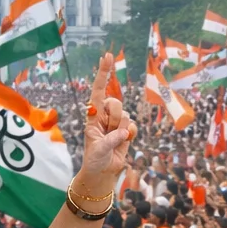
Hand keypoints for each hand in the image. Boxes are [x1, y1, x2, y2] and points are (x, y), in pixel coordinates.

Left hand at [78, 53, 134, 187]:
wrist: (104, 171)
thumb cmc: (95, 159)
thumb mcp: (98, 150)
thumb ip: (110, 140)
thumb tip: (124, 132)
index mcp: (93, 114)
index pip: (98, 89)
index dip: (103, 73)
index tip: (107, 56)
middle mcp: (105, 115)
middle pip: (115, 103)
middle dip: (114, 118)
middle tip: (107, 133)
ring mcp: (116, 122)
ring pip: (125, 115)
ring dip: (120, 130)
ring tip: (113, 141)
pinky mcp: (127, 130)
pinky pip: (133, 126)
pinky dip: (129, 135)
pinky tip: (123, 142)